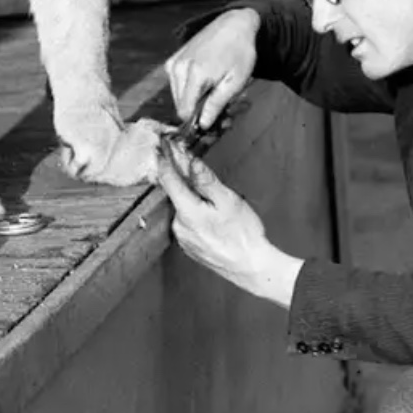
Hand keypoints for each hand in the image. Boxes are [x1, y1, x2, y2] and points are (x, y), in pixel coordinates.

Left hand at [156, 139, 302, 308]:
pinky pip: (186, 221)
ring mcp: (182, 238)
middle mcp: (179, 226)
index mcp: (187, 212)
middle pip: (174, 193)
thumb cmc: (243, 234)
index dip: (165, 160)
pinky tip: (209, 212)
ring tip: (209, 193)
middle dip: (181, 176)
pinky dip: (193, 211)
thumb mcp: (228, 200)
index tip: (162, 146)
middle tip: (188, 159)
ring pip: (181, 207)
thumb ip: (206, 180)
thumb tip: (190, 162)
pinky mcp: (188, 245)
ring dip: (189, 196)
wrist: (250, 267)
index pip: (168, 180)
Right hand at [164, 8, 259, 129]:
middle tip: (217, 104)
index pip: (185, 111)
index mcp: (196, 75)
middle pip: (180, 105)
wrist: (233, 25)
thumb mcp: (236, 81)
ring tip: (212, 89)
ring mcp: (174, 62)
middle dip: (197, 110)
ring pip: (177, 96)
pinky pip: (176, 84)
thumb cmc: (239, 52)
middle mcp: (179, 68)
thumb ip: (217, 104)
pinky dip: (188, 87)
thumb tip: (203, 124)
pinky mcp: (173, 59)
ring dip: (192, 98)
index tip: (212, 119)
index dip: (198, 120)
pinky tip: (203, 80)